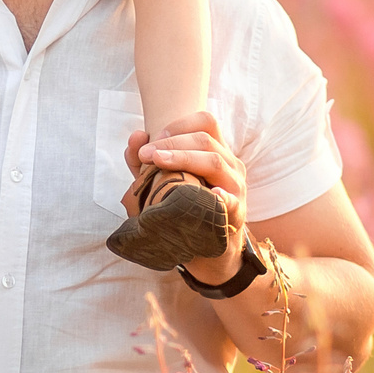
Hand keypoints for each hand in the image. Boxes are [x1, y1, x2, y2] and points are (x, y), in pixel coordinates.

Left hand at [122, 112, 248, 287]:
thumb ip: (144, 161)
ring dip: (184, 159)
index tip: (153, 138)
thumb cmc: (183, 209)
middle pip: (205, 139)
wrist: (209, 250)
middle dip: (172, 143)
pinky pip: (232, 202)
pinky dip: (222, 197)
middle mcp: (230, 164)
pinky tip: (211, 194)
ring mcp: (236, 188)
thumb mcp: (161, 183)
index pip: (206, 122)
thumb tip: (136, 135)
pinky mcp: (237, 214)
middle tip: (146, 154)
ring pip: (215, 162)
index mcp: (216, 151)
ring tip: (158, 163)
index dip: (180, 124)